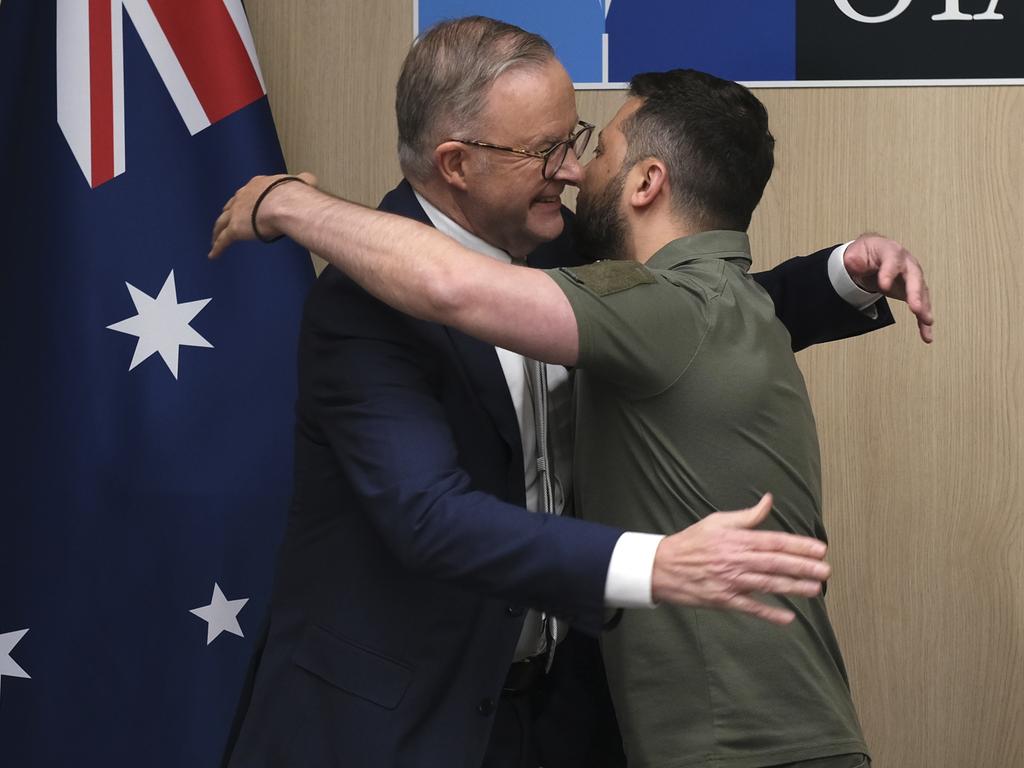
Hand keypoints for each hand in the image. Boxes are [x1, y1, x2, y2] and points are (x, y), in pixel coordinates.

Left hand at [209, 172, 317, 258]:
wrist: (285, 204)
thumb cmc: (294, 194)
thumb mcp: (300, 182)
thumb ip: (302, 181)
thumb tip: (308, 180)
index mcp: (258, 185)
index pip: (248, 193)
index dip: (247, 199)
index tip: (246, 204)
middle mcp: (243, 197)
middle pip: (230, 206)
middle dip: (228, 212)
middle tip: (226, 220)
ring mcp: (237, 213)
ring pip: (222, 222)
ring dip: (217, 230)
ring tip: (214, 237)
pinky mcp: (235, 229)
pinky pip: (223, 240)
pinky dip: (218, 247)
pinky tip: (214, 255)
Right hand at [651, 493, 829, 624]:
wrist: (662, 566)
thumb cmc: (691, 542)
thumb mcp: (717, 521)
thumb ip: (747, 515)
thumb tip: (768, 501)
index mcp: (737, 539)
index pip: (774, 542)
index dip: (799, 545)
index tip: (819, 548)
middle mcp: (736, 560)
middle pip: (775, 563)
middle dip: (803, 567)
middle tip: (826, 570)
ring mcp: (730, 581)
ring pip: (767, 584)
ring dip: (793, 588)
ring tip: (815, 589)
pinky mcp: (724, 600)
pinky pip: (750, 608)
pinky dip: (769, 613)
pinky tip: (788, 618)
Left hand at [844, 234, 933, 342]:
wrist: (875, 254)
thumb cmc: (868, 252)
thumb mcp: (857, 251)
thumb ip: (854, 258)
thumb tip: (853, 262)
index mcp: (892, 252)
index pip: (892, 260)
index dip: (888, 272)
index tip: (884, 286)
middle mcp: (907, 264)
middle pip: (914, 278)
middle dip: (915, 293)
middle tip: (915, 308)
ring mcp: (913, 278)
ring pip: (921, 293)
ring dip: (924, 309)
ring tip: (926, 322)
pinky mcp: (913, 292)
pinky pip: (920, 307)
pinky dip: (923, 321)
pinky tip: (926, 334)